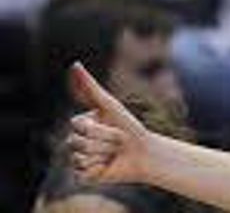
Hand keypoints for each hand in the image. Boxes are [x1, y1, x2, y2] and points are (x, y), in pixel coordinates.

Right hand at [67, 62, 150, 183]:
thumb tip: (74, 64)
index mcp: (81, 124)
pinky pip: (81, 172)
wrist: (145, 153)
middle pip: (75, 142)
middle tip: (118, 142)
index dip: (98, 128)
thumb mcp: (110, 106)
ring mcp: (78, 158)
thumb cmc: (130, 127)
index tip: (116, 127)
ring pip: (78, 157)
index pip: (76, 125)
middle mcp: (76, 141)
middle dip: (103, 141)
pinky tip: (108, 166)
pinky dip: (98, 169)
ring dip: (102, 154)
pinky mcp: (83, 175)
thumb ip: (90, 86)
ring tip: (114, 153)